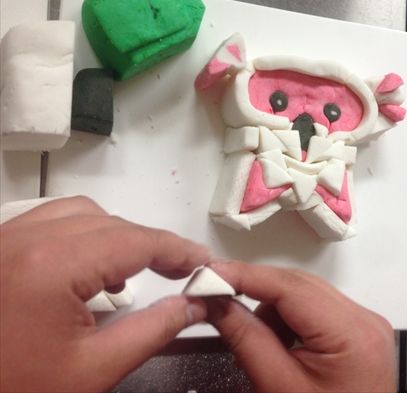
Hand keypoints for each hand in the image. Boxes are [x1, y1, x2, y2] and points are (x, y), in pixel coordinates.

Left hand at [0, 197, 209, 392]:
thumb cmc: (16, 389)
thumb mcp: (94, 370)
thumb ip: (153, 330)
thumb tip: (194, 305)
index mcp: (52, 267)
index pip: (135, 241)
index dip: (178, 250)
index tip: (204, 263)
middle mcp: (26, 238)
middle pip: (111, 223)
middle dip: (151, 244)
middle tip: (181, 271)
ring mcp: (5, 239)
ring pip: (80, 214)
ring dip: (117, 235)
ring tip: (137, 268)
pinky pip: (49, 221)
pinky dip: (82, 234)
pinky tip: (90, 267)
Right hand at [205, 261, 395, 392]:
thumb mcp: (278, 387)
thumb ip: (246, 339)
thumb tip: (216, 301)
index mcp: (351, 333)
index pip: (290, 287)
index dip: (245, 275)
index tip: (210, 274)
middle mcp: (364, 319)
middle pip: (298, 285)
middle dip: (256, 293)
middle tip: (217, 301)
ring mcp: (365, 323)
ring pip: (304, 294)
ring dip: (273, 311)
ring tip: (261, 349)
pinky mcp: (359, 331)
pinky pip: (315, 309)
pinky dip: (289, 321)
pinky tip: (281, 349)